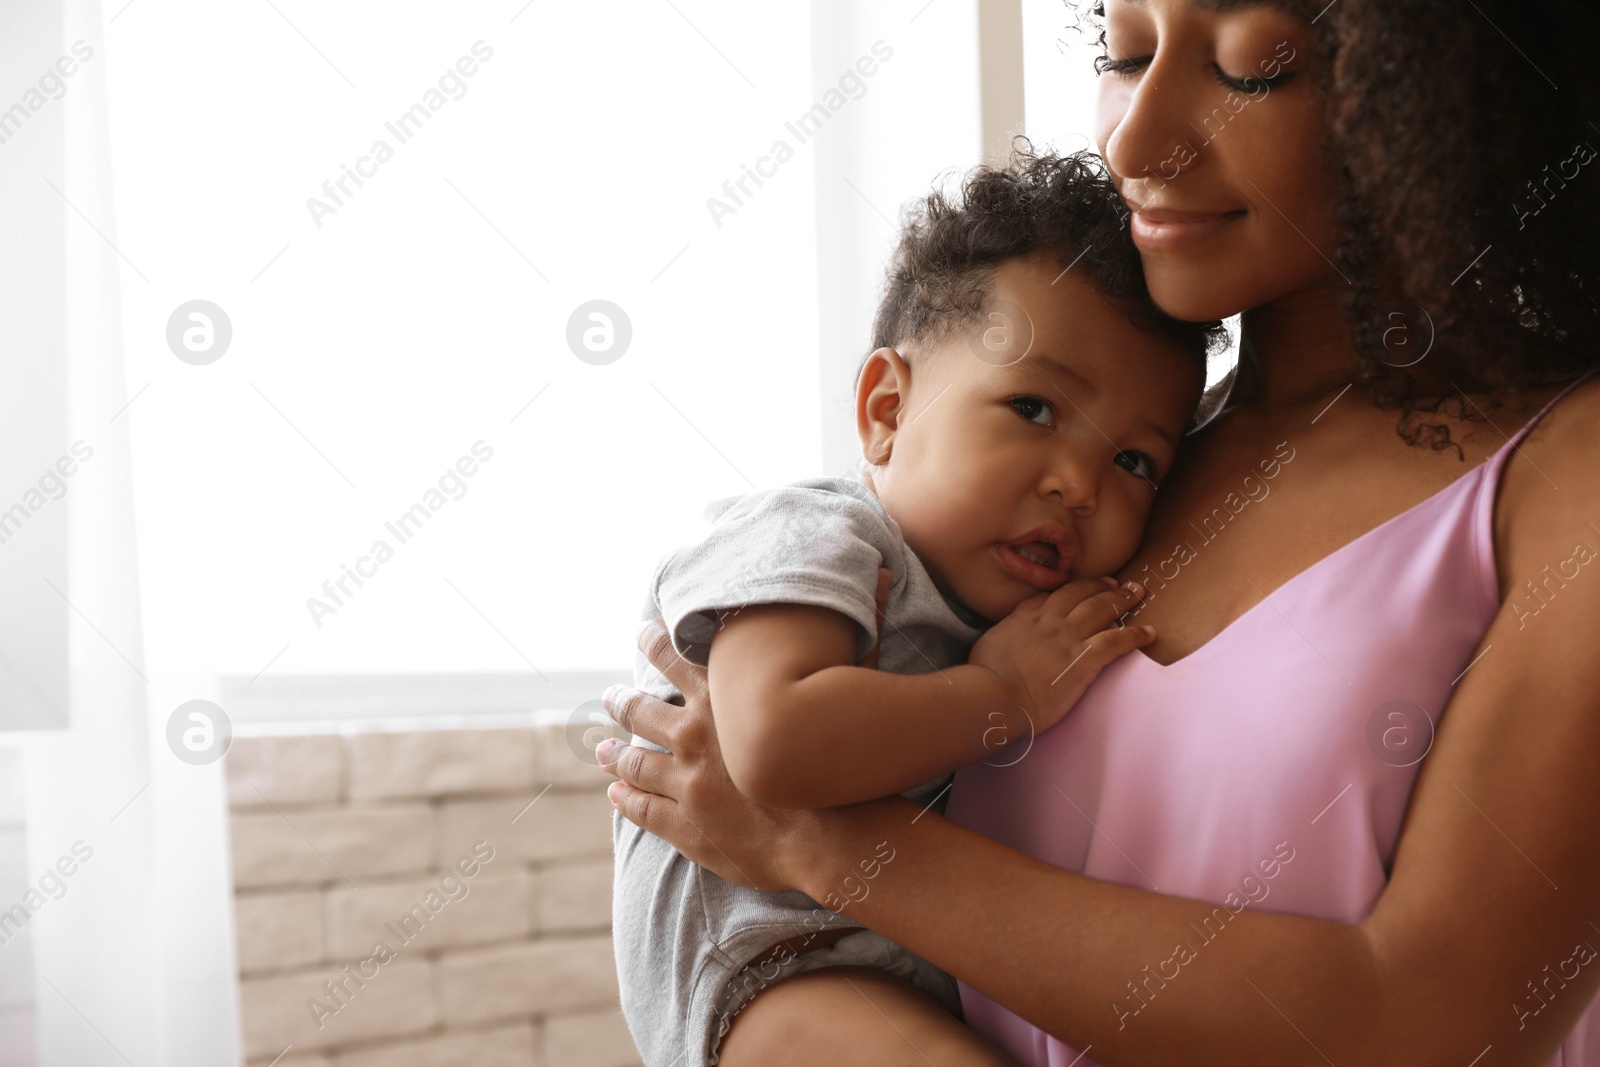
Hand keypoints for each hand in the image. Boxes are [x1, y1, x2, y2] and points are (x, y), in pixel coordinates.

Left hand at [597, 568, 893, 888]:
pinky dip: (626, 800)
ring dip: (616, 753)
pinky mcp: (687, 826)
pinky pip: (646, 809)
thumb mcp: (860, 680)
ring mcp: (686, 784)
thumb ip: (867, 627)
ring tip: (601, 748)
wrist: (831, 836)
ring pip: (637, 762)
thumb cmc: (843, 760)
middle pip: (645, 711)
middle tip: (608, 694)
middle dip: (624, 701)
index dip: (657, 643)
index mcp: (724, 698)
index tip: (643, 631)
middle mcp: (695, 736)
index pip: (678, 659)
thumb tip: (888, 574)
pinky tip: (615, 795)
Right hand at [968, 576, 1151, 728]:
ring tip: (1138, 593)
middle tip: (1118, 583)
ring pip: (1101, 608)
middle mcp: (1049, 620)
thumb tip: (1007, 635)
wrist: (994, 695)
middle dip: (1101, 585)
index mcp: (1025, 617)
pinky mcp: (1083, 659)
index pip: (1052, 595)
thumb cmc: (984, 676)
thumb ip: (1005, 633)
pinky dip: (1135, 635)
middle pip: (1081, 593)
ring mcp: (1068, 637)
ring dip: (1123, 599)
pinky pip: (1116, 641)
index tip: (1084, 588)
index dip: (1073, 589)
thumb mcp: (989, 643)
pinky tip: (1149, 632)